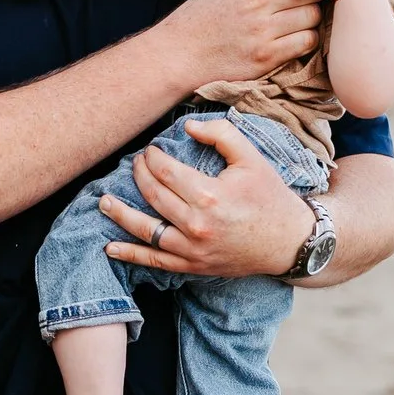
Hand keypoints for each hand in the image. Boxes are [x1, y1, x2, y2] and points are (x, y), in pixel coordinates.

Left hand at [100, 116, 314, 278]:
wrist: (290, 242)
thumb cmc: (271, 196)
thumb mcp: (252, 157)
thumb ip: (221, 134)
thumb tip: (186, 128)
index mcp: (209, 195)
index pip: (165, 171)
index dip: (152, 157)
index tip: (150, 150)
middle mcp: (196, 224)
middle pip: (153, 195)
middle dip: (138, 175)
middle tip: (135, 164)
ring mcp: (193, 249)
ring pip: (146, 230)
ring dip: (120, 215)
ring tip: (103, 202)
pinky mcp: (193, 266)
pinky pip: (155, 262)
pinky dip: (131, 256)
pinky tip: (110, 248)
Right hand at [162, 0, 321, 86]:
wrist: (179, 53)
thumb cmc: (200, 17)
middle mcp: (256, 1)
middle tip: (311, 3)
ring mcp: (262, 29)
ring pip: (312, 16)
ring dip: (312, 20)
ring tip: (303, 22)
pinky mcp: (266, 55)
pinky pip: (306, 42)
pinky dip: (307, 40)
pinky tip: (297, 40)